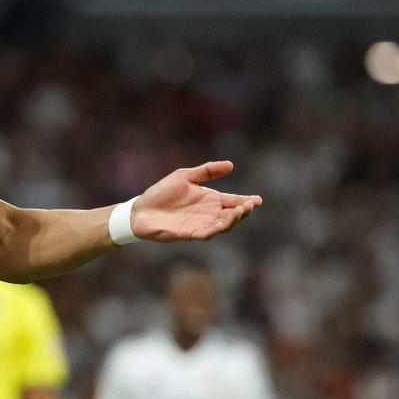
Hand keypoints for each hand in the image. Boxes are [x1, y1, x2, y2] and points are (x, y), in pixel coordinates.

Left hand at [131, 161, 261, 241]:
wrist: (140, 209)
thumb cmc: (162, 193)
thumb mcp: (185, 176)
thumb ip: (206, 171)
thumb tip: (231, 165)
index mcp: (210, 200)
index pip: (232, 201)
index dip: (246, 201)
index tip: (258, 200)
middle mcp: (208, 214)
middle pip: (231, 215)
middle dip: (243, 211)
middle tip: (251, 205)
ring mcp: (199, 224)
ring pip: (222, 226)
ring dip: (232, 220)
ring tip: (240, 211)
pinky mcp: (188, 234)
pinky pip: (205, 234)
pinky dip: (214, 230)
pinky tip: (221, 224)